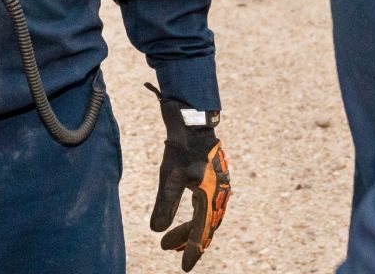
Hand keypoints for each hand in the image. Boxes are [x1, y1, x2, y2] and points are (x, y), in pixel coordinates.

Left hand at [147, 83, 230, 270]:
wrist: (192, 116)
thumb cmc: (181, 145)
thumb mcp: (169, 175)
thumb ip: (164, 204)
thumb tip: (155, 231)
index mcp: (211, 194)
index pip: (202, 231)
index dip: (192, 250)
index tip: (184, 267)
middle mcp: (219, 191)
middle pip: (205, 225)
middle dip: (188, 239)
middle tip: (170, 250)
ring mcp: (218, 182)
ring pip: (206, 214)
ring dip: (190, 227)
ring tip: (171, 238)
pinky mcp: (213, 174)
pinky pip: (207, 202)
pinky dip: (195, 213)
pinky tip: (184, 214)